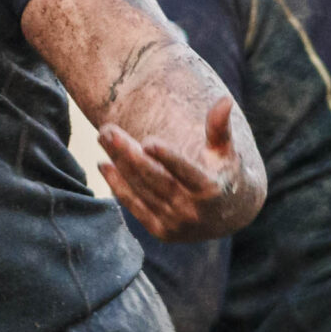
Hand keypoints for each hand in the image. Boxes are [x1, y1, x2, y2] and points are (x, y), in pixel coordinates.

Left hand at [99, 95, 256, 242]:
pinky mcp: (161, 231)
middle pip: (154, 178)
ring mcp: (175, 223)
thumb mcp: (227, 152)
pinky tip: (104, 165)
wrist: (227, 215)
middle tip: (108, 130)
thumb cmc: (224, 174)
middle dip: (128, 153)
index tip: (148, 141)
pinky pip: (134, 206)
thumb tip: (224, 99)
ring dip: (118, 164)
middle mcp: (192, 210)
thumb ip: (220, 128)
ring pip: (140, 189)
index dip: (168, 157)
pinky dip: (118, 186)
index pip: (186, 171)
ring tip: (102, 138)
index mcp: (210, 190)